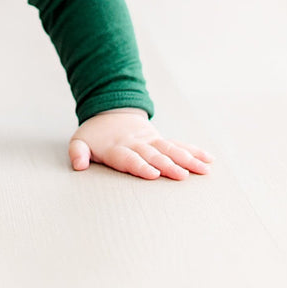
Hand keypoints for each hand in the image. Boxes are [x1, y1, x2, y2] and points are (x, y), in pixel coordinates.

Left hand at [68, 108, 212, 179]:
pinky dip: (193, 151)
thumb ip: (78, 153)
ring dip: (187, 159)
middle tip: (183, 175)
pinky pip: (179, 145)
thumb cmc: (95, 135)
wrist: (110, 112)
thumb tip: (78, 166)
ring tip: (204, 169)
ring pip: (171, 150)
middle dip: (168, 165)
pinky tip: (209, 159)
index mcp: (118, 148)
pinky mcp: (160, 140)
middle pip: (154, 155)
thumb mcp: (80, 141)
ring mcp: (151, 141)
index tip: (153, 174)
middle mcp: (137, 144)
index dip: (140, 166)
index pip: (130, 158)